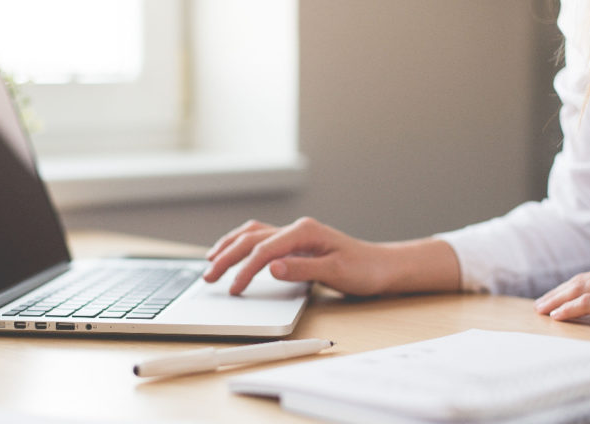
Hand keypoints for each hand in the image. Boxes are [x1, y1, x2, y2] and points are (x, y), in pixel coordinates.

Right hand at [203, 217, 386, 294]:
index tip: (234, 289)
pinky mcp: (294, 243)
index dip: (245, 270)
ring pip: (252, 234)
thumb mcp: (336, 272)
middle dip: (226, 257)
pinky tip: (232, 252)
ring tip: (210, 261)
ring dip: (229, 246)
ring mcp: (294, 234)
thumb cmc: (363, 269)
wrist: (381, 267)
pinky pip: (261, 239)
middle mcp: (297, 229)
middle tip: (208, 277)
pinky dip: (242, 244)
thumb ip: (302, 269)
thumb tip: (271, 268)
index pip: (264, 250)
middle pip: (251, 239)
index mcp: (305, 231)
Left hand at [534, 254, 589, 329]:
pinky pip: (588, 303)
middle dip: (559, 291)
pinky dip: (569, 308)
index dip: (573, 285)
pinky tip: (556, 315)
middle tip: (542, 302)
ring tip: (542, 309)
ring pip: (580, 288)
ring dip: (557, 299)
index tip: (559, 294)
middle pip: (584, 279)